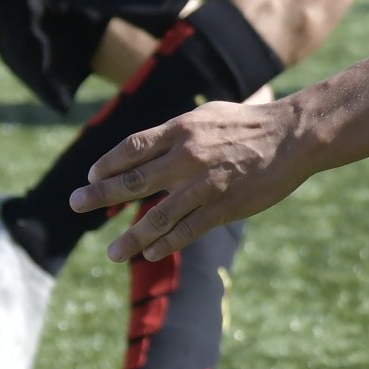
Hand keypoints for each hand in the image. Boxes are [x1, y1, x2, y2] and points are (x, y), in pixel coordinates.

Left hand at [76, 97, 312, 262]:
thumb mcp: (207, 115)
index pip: (131, 149)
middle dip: (99, 195)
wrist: (293, 137)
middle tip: (75, 204)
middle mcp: (186, 158)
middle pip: (132, 181)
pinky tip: (150, 253)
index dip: (107, 164)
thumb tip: (147, 145)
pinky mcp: (223, 207)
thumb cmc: (250, 123)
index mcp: (180, 130)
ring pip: (156, 217)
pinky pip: (187, 230)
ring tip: (111, 252)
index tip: (91, 177)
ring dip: (130, 238)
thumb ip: (177, 131)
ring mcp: (203, 185)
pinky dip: (165, 244)